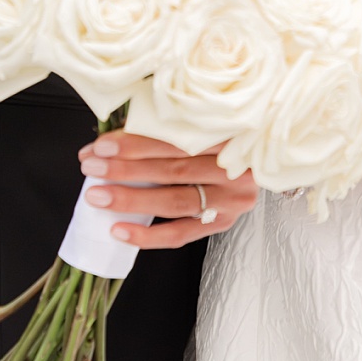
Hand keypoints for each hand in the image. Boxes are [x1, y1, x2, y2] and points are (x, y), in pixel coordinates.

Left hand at [76, 128, 258, 249]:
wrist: (269, 158)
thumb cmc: (223, 138)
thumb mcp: (206, 125)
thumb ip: (171, 127)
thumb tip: (113, 137)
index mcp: (229, 134)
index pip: (176, 140)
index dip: (137, 142)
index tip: (102, 145)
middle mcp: (235, 168)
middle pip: (174, 170)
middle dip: (126, 169)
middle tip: (91, 167)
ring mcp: (231, 199)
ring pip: (175, 201)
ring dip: (132, 199)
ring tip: (98, 197)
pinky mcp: (224, 222)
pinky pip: (182, 234)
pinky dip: (148, 235)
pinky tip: (119, 230)